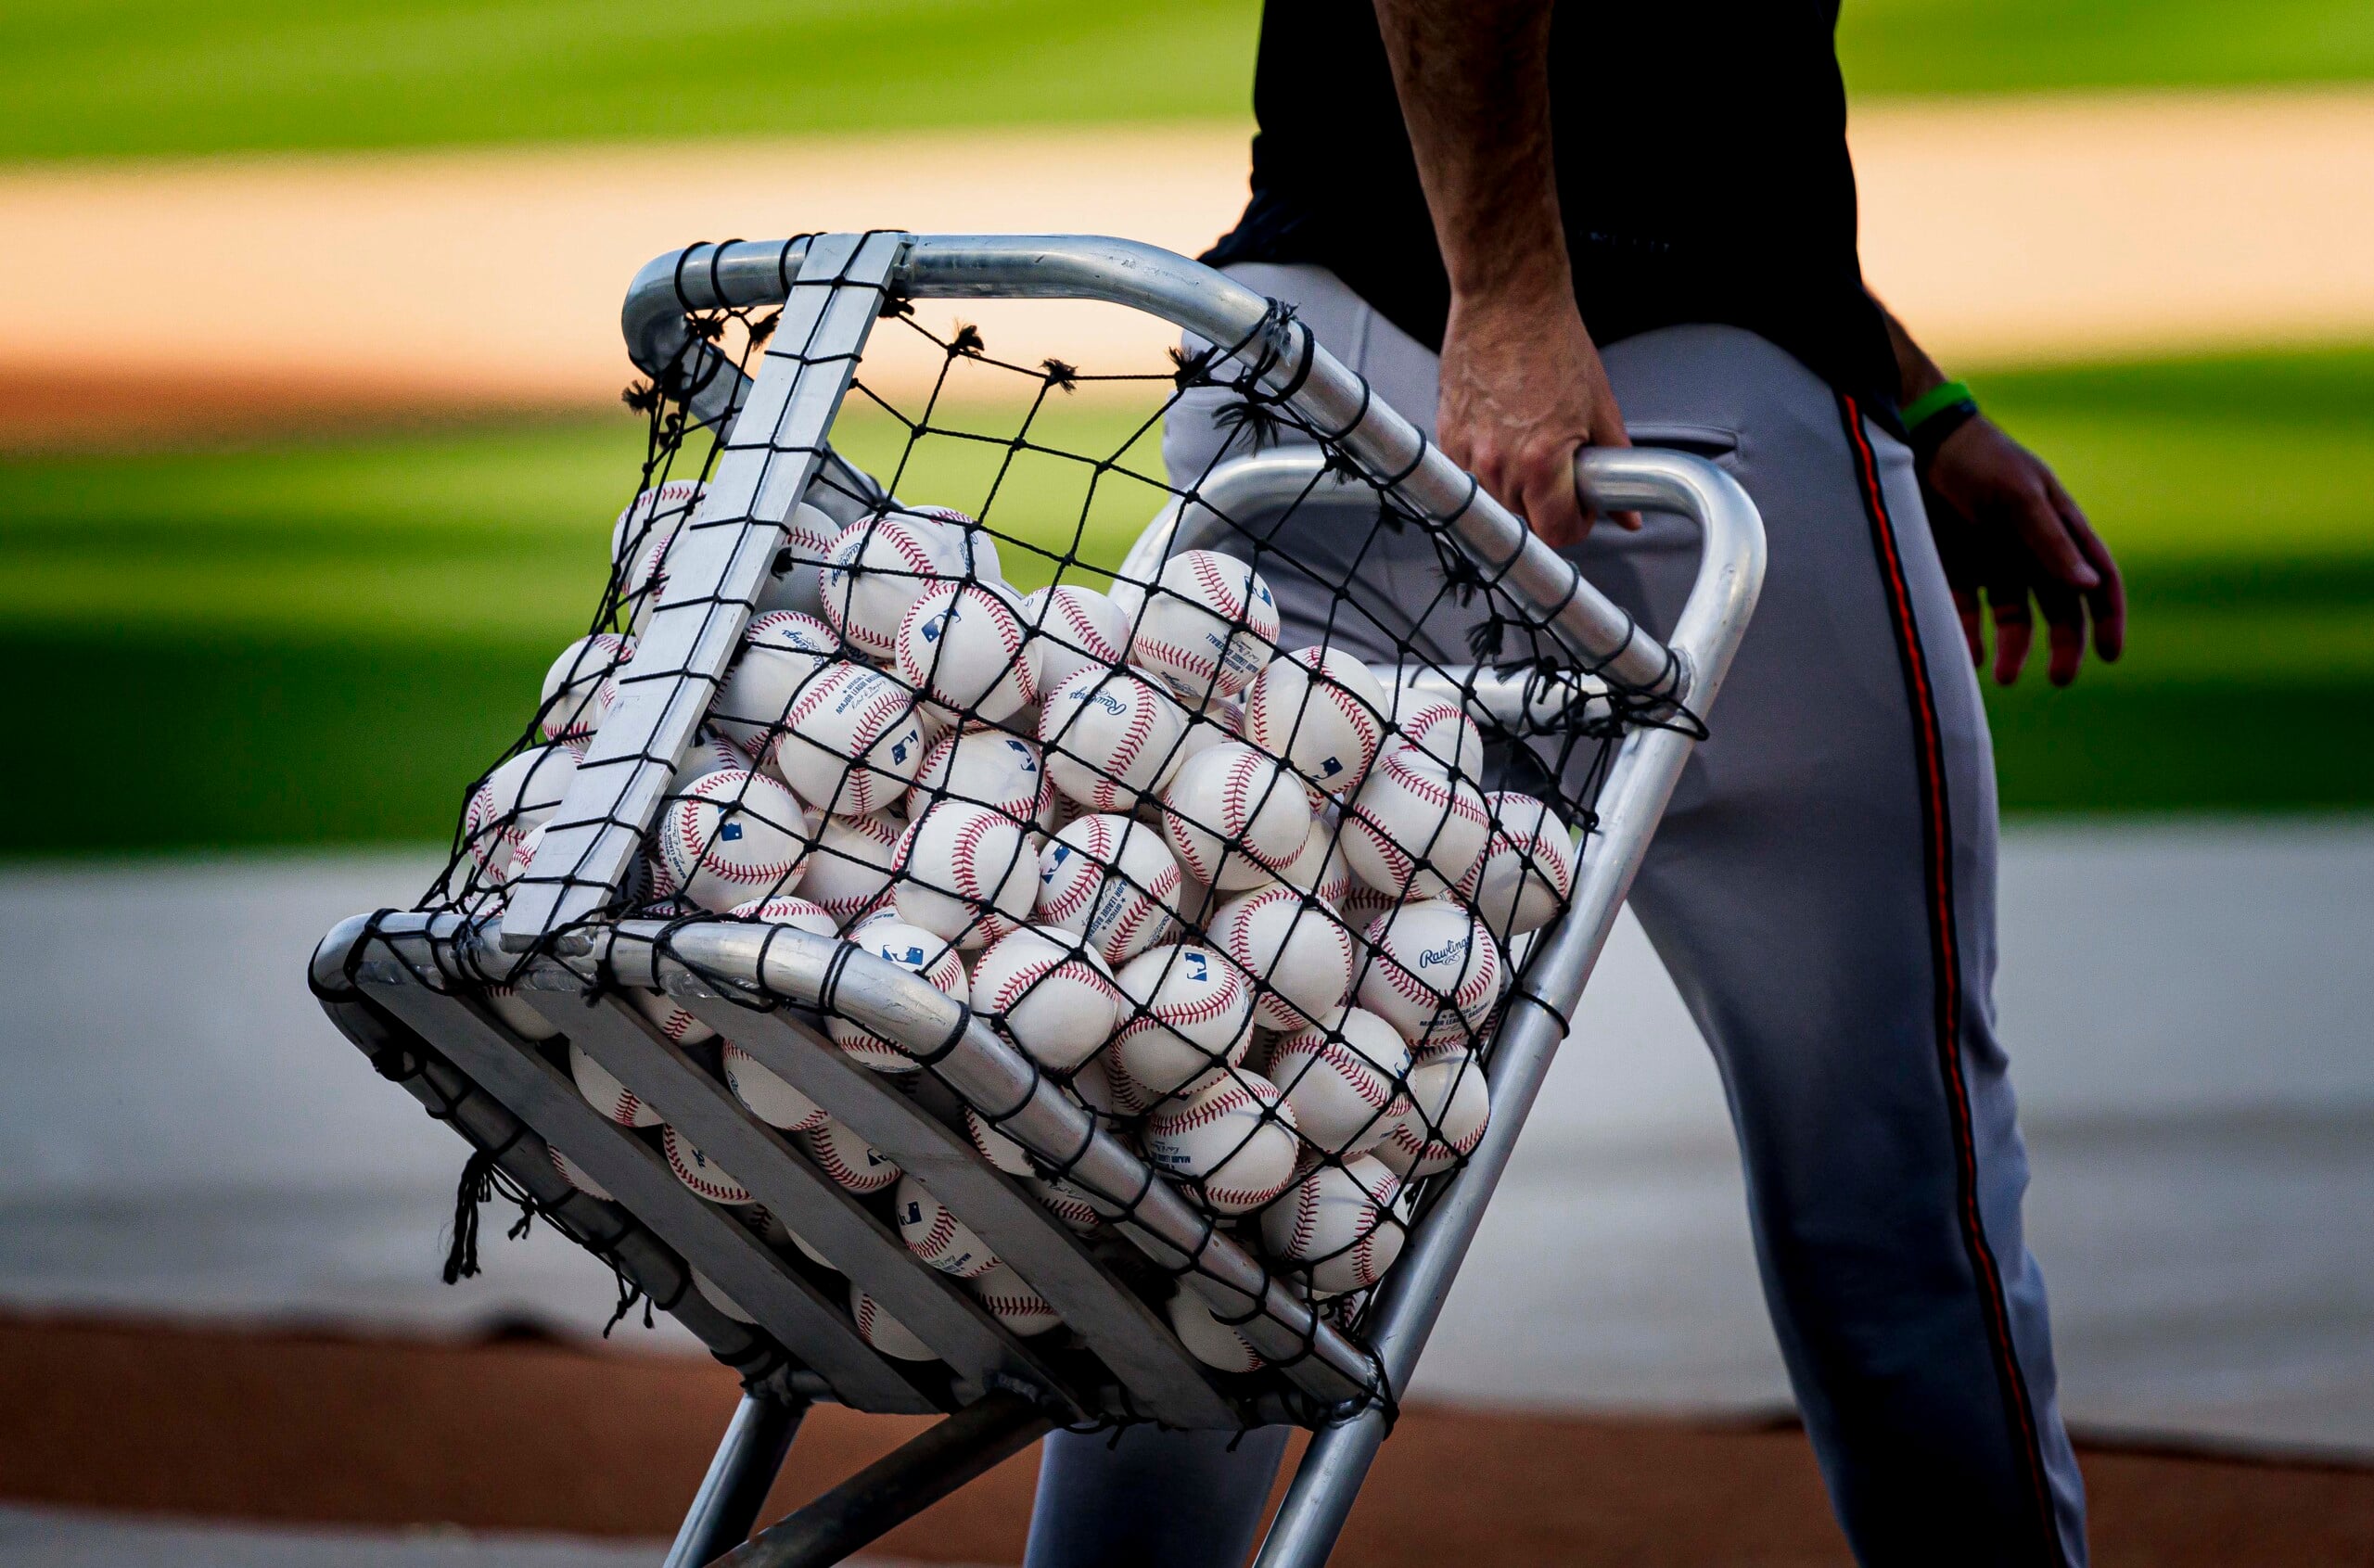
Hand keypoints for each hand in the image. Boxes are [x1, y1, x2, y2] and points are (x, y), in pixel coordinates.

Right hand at [1436, 287, 1638, 547]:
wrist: (1508, 299)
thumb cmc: (1553, 340)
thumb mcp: (1600, 407)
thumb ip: (1615, 466)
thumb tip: (1629, 513)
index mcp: (1541, 460)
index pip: (1556, 532)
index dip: (1577, 522)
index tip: (1582, 506)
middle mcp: (1497, 463)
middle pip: (1525, 519)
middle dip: (1548, 500)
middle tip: (1562, 463)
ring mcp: (1467, 451)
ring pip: (1496, 498)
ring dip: (1516, 483)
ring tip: (1531, 438)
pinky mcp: (1448, 435)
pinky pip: (1471, 472)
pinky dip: (1490, 462)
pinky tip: (1504, 427)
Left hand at [1922, 416, 2124, 686]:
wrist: (1917, 441)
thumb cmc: (1978, 459)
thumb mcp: (2018, 496)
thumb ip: (2050, 542)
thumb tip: (2087, 588)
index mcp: (2059, 528)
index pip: (2098, 578)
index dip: (2108, 617)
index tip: (2110, 654)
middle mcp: (2031, 550)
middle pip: (2059, 608)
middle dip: (2064, 645)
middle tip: (2059, 678)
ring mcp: (1993, 561)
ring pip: (2013, 618)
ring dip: (2013, 649)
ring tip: (2003, 676)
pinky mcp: (1954, 568)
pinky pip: (1967, 612)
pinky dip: (1969, 636)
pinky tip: (1968, 657)